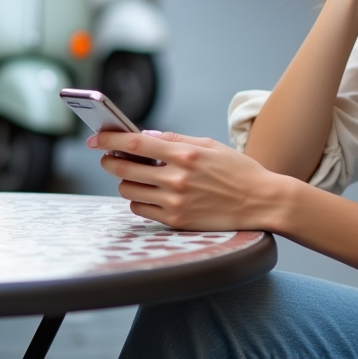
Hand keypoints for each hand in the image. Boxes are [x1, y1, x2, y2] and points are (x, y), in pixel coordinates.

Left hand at [89, 130, 287, 231]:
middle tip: (109, 157)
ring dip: (126, 181)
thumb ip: (175, 140)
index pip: (135, 143)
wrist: (261, 202)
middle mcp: (177, 179)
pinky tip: (150, 192)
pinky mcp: (176, 221)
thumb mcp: (209, 145)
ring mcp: (175, 202)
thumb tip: (146, 137)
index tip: (97, 137)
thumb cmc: (237, 171)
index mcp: (185, 155)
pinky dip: (139, 199)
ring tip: (137, 176)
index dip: (110, 139)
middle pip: (124, 168)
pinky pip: (141, 209)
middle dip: (110, 160)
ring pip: (129, 190)